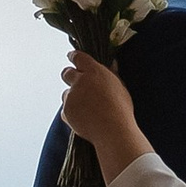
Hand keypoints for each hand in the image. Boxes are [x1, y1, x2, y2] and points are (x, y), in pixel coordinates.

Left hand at [59, 48, 147, 176]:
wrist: (112, 130)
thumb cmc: (120, 109)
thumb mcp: (120, 87)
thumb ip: (112, 74)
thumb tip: (111, 64)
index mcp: (94, 72)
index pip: (78, 57)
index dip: (74, 56)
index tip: (72, 56)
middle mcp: (79, 82)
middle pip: (66, 73)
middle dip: (70, 76)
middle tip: (77, 83)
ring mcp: (71, 97)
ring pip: (66, 93)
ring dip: (72, 97)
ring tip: (87, 107)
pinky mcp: (66, 112)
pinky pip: (65, 110)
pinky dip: (71, 113)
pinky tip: (84, 118)